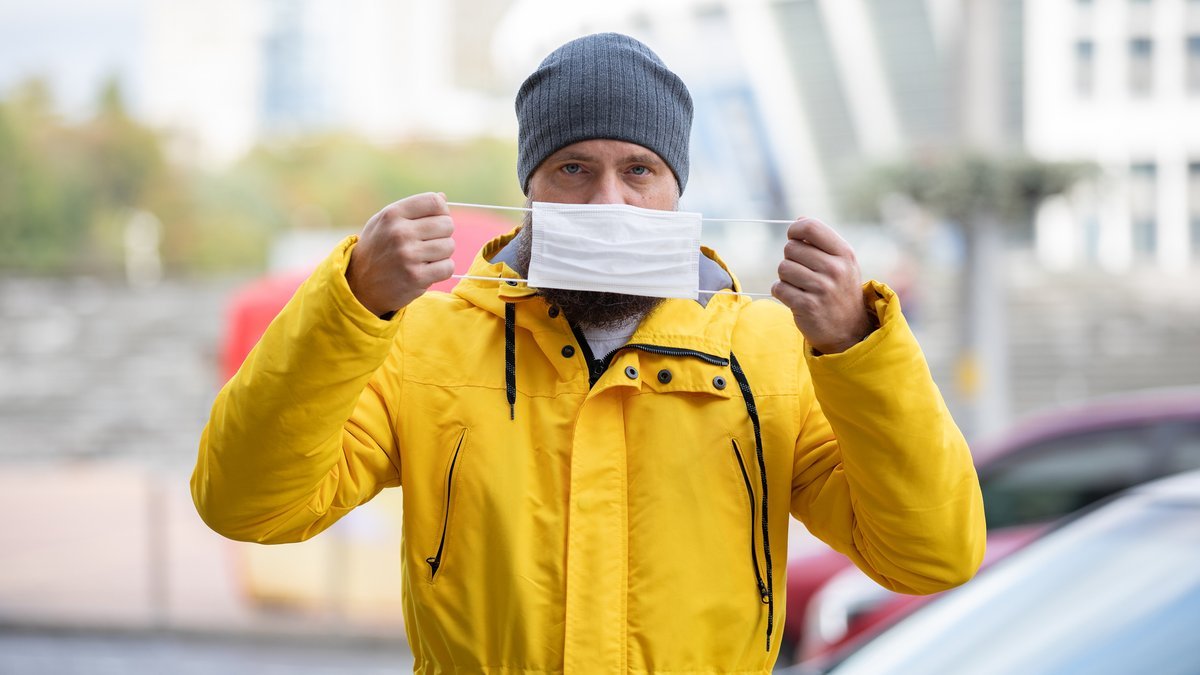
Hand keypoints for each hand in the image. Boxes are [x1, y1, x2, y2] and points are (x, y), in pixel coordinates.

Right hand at [346, 192, 455, 316]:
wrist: (359, 285)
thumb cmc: (376, 249)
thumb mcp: (384, 222)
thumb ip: (412, 209)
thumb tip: (443, 197)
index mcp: (393, 214)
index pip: (434, 202)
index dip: (442, 212)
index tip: (435, 221)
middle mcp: (400, 232)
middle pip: (447, 224)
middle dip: (443, 234)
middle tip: (428, 243)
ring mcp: (408, 255)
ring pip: (449, 246)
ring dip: (442, 254)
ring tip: (426, 257)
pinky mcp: (416, 277)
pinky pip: (448, 267)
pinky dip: (442, 270)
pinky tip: (428, 270)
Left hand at [772, 217, 872, 353]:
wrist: (849, 330)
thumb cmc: (840, 290)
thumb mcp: (842, 263)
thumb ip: (822, 241)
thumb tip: (799, 219)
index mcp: (844, 253)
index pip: (811, 227)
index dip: (795, 230)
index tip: (794, 238)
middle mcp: (835, 269)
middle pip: (791, 248)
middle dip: (791, 258)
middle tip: (802, 272)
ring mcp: (821, 288)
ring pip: (783, 268)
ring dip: (786, 277)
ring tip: (800, 286)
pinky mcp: (807, 306)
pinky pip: (778, 288)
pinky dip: (782, 292)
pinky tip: (795, 298)